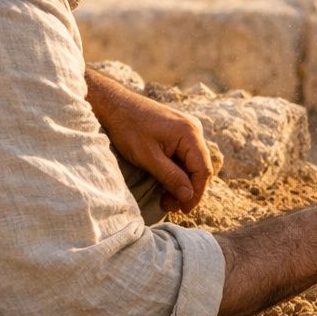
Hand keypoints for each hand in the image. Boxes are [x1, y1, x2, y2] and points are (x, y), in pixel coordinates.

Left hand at [84, 70, 213, 212]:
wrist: (114, 105)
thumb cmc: (128, 128)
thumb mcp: (148, 157)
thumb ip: (171, 177)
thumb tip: (189, 197)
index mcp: (190, 133)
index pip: (202, 170)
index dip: (195, 193)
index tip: (183, 210)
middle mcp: (194, 129)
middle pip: (200, 167)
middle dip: (187, 190)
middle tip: (171, 207)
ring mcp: (187, 129)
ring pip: (192, 163)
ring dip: (182, 182)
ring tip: (166, 198)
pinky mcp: (179, 132)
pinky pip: (184, 156)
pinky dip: (177, 171)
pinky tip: (165, 182)